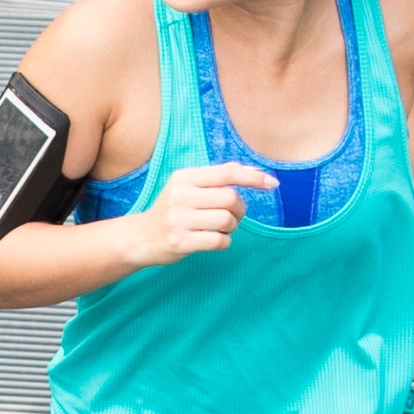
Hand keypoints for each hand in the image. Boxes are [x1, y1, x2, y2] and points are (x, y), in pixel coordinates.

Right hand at [124, 160, 276, 266]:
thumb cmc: (172, 211)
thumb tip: (254, 171)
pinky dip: (224, 242)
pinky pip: (220, 241)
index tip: (273, 183)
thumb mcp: (187, 188)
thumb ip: (216, 180)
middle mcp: (180, 195)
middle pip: (231, 198)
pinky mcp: (180, 242)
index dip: (253, 176)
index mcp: (184, 177)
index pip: (227, 172)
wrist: (140, 238)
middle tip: (231, 216)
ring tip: (219, 229)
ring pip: (227, 220)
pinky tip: (213, 241)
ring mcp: (179, 219)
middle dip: (239, 210)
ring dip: (231, 227)